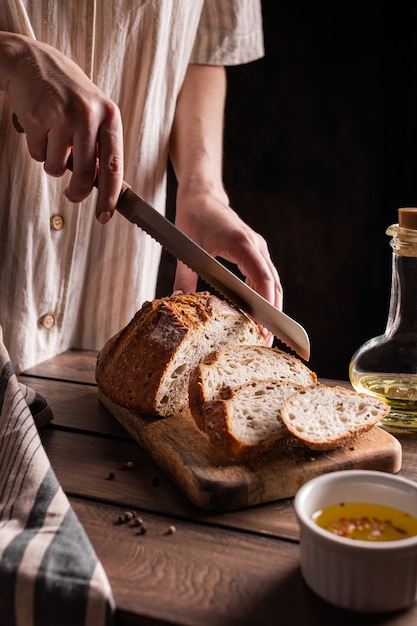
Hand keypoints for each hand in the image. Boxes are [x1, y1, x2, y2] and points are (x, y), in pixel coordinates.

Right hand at [1, 32, 122, 222]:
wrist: (32, 61)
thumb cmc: (67, 93)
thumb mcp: (94, 113)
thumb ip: (100, 145)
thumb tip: (105, 187)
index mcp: (109, 116)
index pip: (114, 166)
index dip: (110, 197)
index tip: (105, 215)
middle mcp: (88, 116)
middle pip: (86, 175)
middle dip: (78, 193)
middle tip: (73, 196)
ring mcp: (62, 116)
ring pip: (57, 168)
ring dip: (53, 164)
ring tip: (53, 141)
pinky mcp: (37, 118)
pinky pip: (38, 155)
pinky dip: (37, 149)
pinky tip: (39, 128)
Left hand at [172, 186, 282, 344]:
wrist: (201, 197)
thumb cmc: (194, 218)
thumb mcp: (186, 250)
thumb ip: (184, 278)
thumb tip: (179, 302)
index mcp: (243, 244)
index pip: (263, 278)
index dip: (267, 305)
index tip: (265, 327)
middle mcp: (256, 246)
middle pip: (273, 285)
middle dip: (272, 314)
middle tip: (266, 341)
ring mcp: (258, 249)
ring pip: (272, 283)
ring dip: (271, 307)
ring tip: (264, 335)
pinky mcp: (254, 253)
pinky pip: (265, 278)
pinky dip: (265, 297)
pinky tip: (257, 316)